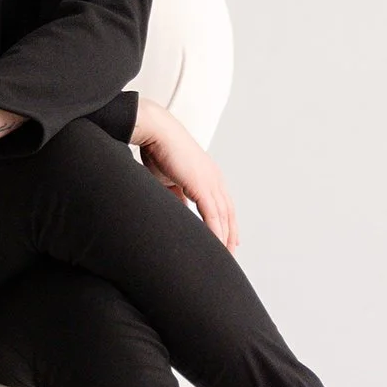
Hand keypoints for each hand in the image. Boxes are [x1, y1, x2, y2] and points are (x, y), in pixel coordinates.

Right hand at [131, 96, 238, 250]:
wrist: (156, 132)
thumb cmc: (159, 149)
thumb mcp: (169, 178)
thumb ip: (176, 194)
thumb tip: (177, 208)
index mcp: (208, 175)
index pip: (223, 204)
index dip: (227, 223)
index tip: (229, 239)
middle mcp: (214, 178)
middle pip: (228, 212)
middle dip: (230, 234)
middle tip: (231, 253)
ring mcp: (210, 181)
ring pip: (223, 216)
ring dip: (225, 237)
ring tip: (224, 255)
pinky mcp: (202, 185)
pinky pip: (212, 214)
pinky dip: (215, 230)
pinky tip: (216, 243)